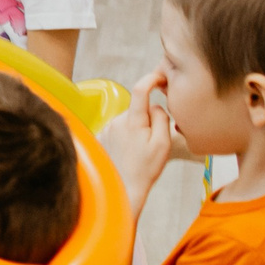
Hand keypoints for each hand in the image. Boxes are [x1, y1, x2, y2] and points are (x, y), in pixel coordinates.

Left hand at [98, 69, 174, 215]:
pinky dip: (127, 137)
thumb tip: (155, 105)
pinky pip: (120, 130)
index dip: (151, 78)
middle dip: (148, 118)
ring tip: (140, 152)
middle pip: (138, 109)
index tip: (160, 76)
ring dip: (137, 130)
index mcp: (133, 121)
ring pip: (129, 121)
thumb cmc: (145, 168)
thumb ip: (161, 119)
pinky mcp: (101, 136)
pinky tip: (129, 154)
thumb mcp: (163, 144)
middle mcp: (117, 121)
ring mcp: (107, 128)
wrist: (122, 187)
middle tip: (154, 141)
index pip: (140, 90)